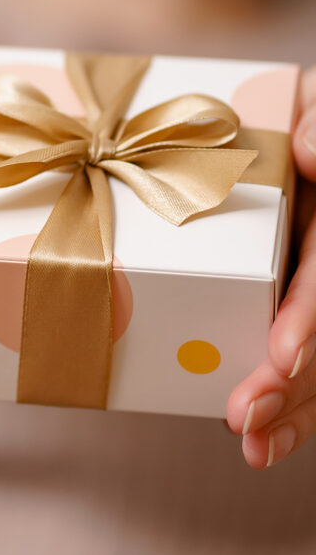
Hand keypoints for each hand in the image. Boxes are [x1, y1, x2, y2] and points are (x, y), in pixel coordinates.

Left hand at [227, 66, 315, 466]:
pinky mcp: (297, 304)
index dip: (312, 318)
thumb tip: (311, 150)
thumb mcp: (315, 109)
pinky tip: (268, 436)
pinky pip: (304, 354)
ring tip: (254, 445)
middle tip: (247, 420)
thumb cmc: (290, 112)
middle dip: (297, 383)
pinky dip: (294, 399)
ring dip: (296, 407)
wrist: (273, 121)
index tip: (281, 357)